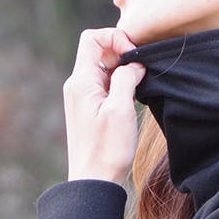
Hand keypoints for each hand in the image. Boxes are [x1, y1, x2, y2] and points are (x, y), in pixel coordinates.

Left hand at [63, 28, 145, 183]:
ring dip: (123, 70)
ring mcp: (82, 97)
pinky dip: (120, 83)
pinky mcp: (90, 108)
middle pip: (98, 49)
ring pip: (103, 67)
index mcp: (81, 81)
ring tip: (138, 86)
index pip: (91, 38)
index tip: (133, 56)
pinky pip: (105, 83)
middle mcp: (77, 85)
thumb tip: (134, 63)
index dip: (114, 38)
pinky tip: (132, 98)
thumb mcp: (121, 110)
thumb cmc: (107, 149)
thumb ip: (126, 78)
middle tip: (140, 71)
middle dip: (121, 52)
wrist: (93, 181)